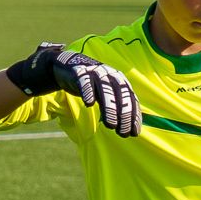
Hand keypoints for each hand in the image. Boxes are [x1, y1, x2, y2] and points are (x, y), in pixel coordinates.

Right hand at [6, 42, 139, 136]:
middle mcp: (109, 75)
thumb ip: (117, 107)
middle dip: (124, 115)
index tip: (134, 132)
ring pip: (105, 90)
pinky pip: (85, 82)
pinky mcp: (80, 72)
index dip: (133, 116)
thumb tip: (130, 129)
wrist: (66, 67)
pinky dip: (88, 92)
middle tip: (123, 132)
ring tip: (110, 125)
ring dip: (110, 108)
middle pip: (121, 95)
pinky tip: (89, 104)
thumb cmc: (89, 84)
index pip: (130, 99)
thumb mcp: (105, 94)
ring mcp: (95, 73)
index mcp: (119, 80)